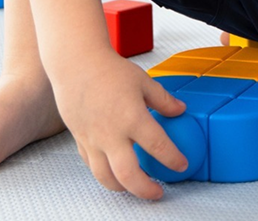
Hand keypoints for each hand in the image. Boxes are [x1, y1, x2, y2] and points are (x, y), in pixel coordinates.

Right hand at [50, 49, 187, 199]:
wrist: (76, 64)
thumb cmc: (109, 70)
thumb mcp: (143, 81)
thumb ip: (163, 99)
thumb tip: (180, 110)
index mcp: (132, 117)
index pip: (157, 146)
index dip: (172, 159)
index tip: (181, 164)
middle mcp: (111, 133)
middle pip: (129, 175)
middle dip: (146, 189)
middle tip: (158, 192)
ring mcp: (94, 140)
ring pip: (106, 177)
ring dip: (123, 189)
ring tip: (135, 188)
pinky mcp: (81, 140)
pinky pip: (92, 166)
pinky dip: (104, 174)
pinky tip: (113, 172)